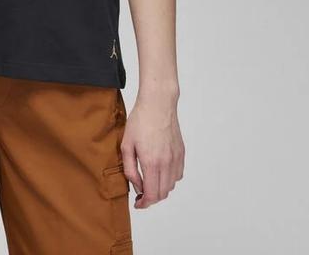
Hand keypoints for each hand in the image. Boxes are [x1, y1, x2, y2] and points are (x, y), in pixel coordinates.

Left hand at [121, 92, 184, 208]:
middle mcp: (167, 163)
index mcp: (152, 163)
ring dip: (161, 188)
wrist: (158, 104)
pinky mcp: (181, 153)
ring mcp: (176, 158)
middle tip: (141, 194)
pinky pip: (178, 174)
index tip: (138, 203)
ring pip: (171, 185)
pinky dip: (170, 179)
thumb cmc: (140, 121)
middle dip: (151, 198)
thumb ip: (130, 169)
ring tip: (149, 181)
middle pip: (162, 193)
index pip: (152, 195)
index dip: (144, 203)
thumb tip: (137, 185)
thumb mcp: (127, 145)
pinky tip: (160, 171)